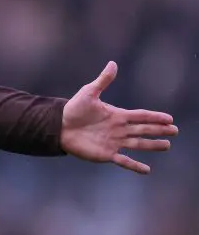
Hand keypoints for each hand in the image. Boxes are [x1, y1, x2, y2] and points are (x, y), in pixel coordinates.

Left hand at [61, 61, 177, 173]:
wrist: (59, 126)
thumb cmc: (74, 109)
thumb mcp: (89, 93)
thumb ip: (103, 80)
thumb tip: (113, 64)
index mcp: (117, 115)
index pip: (141, 116)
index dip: (155, 117)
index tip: (169, 118)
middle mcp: (119, 129)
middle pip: (143, 130)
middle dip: (159, 130)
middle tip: (175, 131)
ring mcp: (113, 142)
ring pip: (138, 144)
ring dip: (152, 145)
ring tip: (167, 145)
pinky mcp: (106, 154)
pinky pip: (124, 161)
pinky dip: (134, 165)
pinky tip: (146, 170)